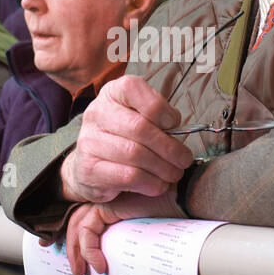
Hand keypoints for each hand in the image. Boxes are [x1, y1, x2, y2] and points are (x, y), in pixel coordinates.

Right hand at [60, 75, 190, 204]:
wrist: (90, 163)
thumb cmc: (125, 136)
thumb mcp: (141, 116)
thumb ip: (159, 115)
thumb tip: (177, 128)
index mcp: (112, 93)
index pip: (133, 89)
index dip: (160, 107)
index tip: (174, 123)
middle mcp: (97, 113)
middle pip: (139, 127)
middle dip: (169, 147)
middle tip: (184, 159)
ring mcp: (89, 141)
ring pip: (135, 154)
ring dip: (163, 168)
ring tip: (174, 174)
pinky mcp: (89, 168)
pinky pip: (128, 176)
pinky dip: (151, 183)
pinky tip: (159, 184)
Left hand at [62, 190, 184, 274]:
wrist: (182, 203)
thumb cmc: (172, 219)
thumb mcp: (146, 238)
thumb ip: (130, 245)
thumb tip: (117, 270)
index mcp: (115, 210)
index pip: (89, 227)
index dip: (81, 245)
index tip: (82, 266)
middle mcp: (108, 205)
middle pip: (79, 226)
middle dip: (73, 250)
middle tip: (78, 272)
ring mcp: (106, 203)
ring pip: (79, 227)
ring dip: (77, 251)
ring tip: (82, 272)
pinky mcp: (107, 206)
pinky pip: (88, 229)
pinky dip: (89, 248)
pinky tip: (99, 264)